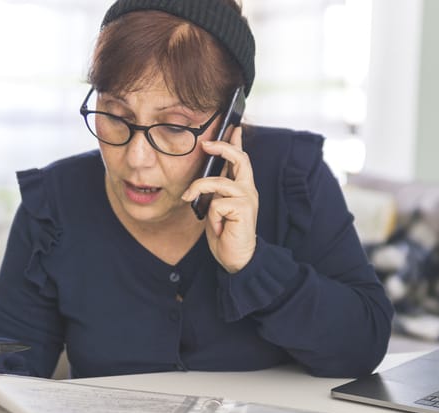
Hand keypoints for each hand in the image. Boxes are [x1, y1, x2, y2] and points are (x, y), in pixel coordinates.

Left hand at [183, 127, 257, 272]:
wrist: (237, 259)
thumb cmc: (226, 235)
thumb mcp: (217, 208)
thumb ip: (215, 192)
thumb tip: (204, 178)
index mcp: (242, 187)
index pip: (241, 159)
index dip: (236, 142)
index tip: (232, 127)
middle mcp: (248, 190)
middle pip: (239, 158)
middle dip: (223, 147)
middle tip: (206, 144)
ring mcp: (247, 198)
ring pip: (218, 182)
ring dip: (199, 190)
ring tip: (190, 200)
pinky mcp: (244, 209)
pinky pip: (217, 204)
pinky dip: (212, 217)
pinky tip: (217, 228)